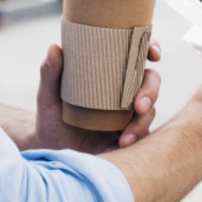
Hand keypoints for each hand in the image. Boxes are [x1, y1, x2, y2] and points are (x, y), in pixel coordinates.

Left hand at [33, 40, 161, 154]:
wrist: (51, 153)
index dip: (150, 48)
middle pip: (150, 81)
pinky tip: (119, 147)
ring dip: (143, 122)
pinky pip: (142, 136)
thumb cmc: (51, 120)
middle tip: (139, 106)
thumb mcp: (48, 97)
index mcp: (109, 73)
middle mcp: (123, 90)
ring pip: (150, 111)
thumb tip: (54, 48)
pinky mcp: (128, 136)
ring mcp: (127, 114)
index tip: (154, 55)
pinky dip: (135, 140)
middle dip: (151, 91)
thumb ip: (49, 73)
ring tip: (125, 138)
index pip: (135, 54)